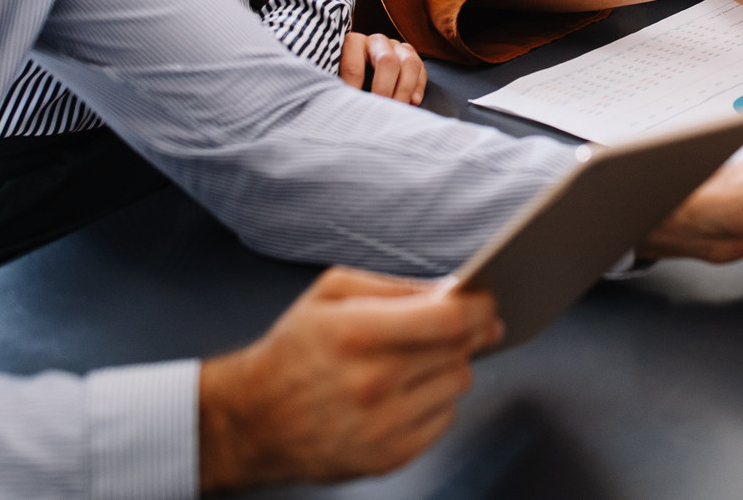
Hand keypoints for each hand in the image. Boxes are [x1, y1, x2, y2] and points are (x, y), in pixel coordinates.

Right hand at [196, 266, 501, 489]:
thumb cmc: (295, 350)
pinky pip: (445, 419)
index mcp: (357, 333)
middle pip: (460, 351)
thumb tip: (451, 289)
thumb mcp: (330, 292)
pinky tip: (407, 392)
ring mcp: (383, 426)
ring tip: (419, 360)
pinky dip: (436, 401)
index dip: (479, 306)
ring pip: (458, 384)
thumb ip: (394, 285)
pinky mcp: (390, 457)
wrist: (255, 419)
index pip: (449, 320)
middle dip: (472, 332)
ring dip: (450, 366)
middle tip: (465, 325)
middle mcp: (372, 382)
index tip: (487, 300)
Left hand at [340, 32, 426, 105]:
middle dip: (385, 89)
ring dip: (405, 89)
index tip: (353, 106)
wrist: (361, 71)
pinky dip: (418, 87)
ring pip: (410, 63)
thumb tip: (341, 104)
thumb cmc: (346, 79)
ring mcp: (397, 47)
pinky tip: (414, 102)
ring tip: (399, 108)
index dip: (354, 88)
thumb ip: (339, 88)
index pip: (354, 65)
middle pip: (388, 61)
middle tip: (381, 109)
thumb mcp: (338, 79)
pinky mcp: (411, 56)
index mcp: (353, 43)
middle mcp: (377, 42)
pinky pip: (421, 69)